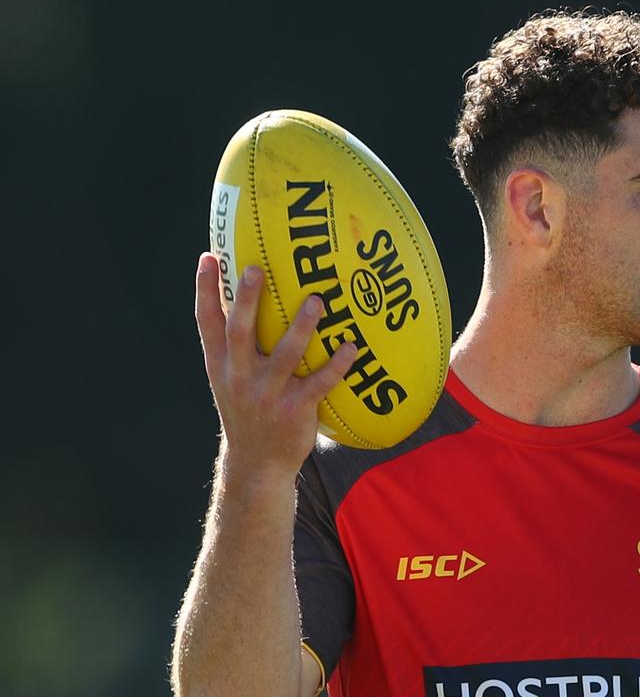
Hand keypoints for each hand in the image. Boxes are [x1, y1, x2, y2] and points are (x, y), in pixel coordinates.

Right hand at [194, 253, 357, 479]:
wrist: (257, 463)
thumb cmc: (248, 409)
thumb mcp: (230, 379)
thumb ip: (235, 344)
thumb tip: (247, 298)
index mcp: (221, 365)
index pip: (207, 322)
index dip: (206, 290)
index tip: (209, 257)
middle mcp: (240, 377)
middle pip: (240, 332)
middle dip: (247, 301)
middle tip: (256, 269)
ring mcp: (267, 394)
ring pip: (285, 355)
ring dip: (301, 327)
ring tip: (317, 301)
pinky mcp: (296, 410)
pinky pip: (320, 383)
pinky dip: (336, 365)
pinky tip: (351, 346)